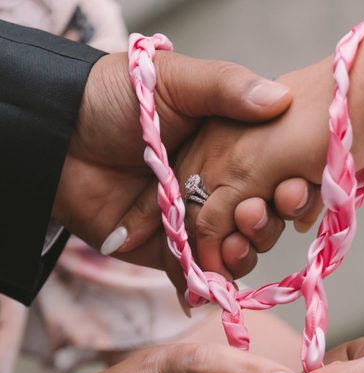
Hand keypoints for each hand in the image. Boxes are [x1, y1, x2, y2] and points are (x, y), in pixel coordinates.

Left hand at [116, 57, 363, 278]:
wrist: (55, 135)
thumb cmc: (115, 97)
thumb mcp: (177, 80)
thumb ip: (228, 87)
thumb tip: (282, 98)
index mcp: (229, 150)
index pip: (274, 178)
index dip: (288, 190)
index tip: (292, 192)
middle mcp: (217, 188)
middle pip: (260, 220)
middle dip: (265, 227)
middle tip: (253, 218)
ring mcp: (192, 221)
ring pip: (235, 251)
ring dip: (242, 256)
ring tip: (232, 250)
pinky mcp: (166, 250)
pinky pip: (195, 273)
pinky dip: (207, 284)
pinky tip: (214, 283)